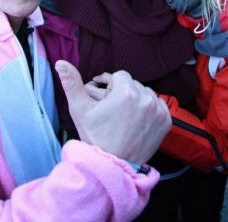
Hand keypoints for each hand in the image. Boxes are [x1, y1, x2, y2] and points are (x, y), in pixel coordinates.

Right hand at [55, 61, 170, 164]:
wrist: (111, 165)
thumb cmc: (95, 136)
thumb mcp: (79, 109)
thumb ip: (71, 83)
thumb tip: (61, 63)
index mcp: (126, 91)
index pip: (120, 76)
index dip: (111, 86)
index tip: (106, 100)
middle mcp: (145, 98)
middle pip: (133, 84)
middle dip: (123, 92)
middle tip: (114, 109)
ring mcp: (158, 110)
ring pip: (146, 93)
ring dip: (137, 99)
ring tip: (125, 114)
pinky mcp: (166, 121)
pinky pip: (158, 104)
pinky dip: (149, 109)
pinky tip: (138, 119)